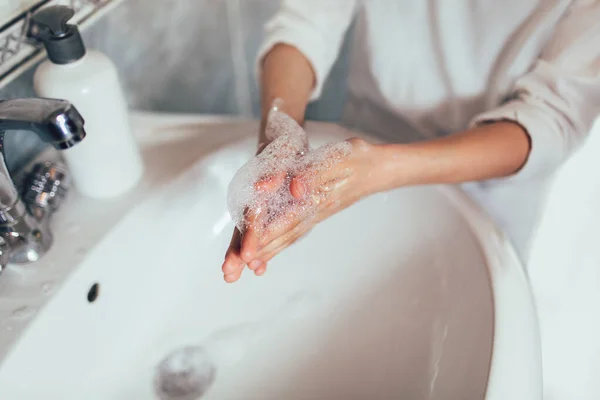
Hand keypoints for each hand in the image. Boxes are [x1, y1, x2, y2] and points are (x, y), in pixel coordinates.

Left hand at [221, 138, 383, 281]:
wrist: (380, 169)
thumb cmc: (360, 158)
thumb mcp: (339, 158)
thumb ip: (316, 173)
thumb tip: (296, 189)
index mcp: (318, 198)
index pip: (287, 219)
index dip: (266, 233)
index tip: (248, 249)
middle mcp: (315, 211)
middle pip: (284, 234)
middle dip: (261, 248)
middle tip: (238, 266)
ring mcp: (317, 213)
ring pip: (289, 235)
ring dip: (269, 250)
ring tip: (249, 266)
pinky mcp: (318, 211)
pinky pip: (297, 231)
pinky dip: (282, 243)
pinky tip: (272, 251)